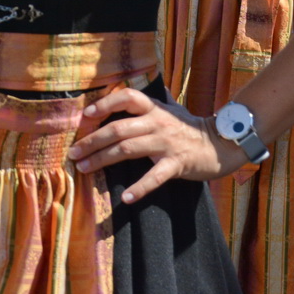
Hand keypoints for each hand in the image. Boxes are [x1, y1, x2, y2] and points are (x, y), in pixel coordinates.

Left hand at [66, 87, 241, 201]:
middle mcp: (158, 123)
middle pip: (118, 129)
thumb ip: (147, 104)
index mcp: (154, 109)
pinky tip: (126, 198)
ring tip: (84, 168)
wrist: (220, 144)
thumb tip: (122, 95)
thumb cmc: (189, 128)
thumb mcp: (169, 109)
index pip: (126, 98)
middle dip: (92, 141)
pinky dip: (140, 188)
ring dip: (103, 160)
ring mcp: (166, 143)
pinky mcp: (176, 164)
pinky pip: (155, 177)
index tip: (85, 116)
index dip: (105, 104)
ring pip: (128, 149)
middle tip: (73, 153)